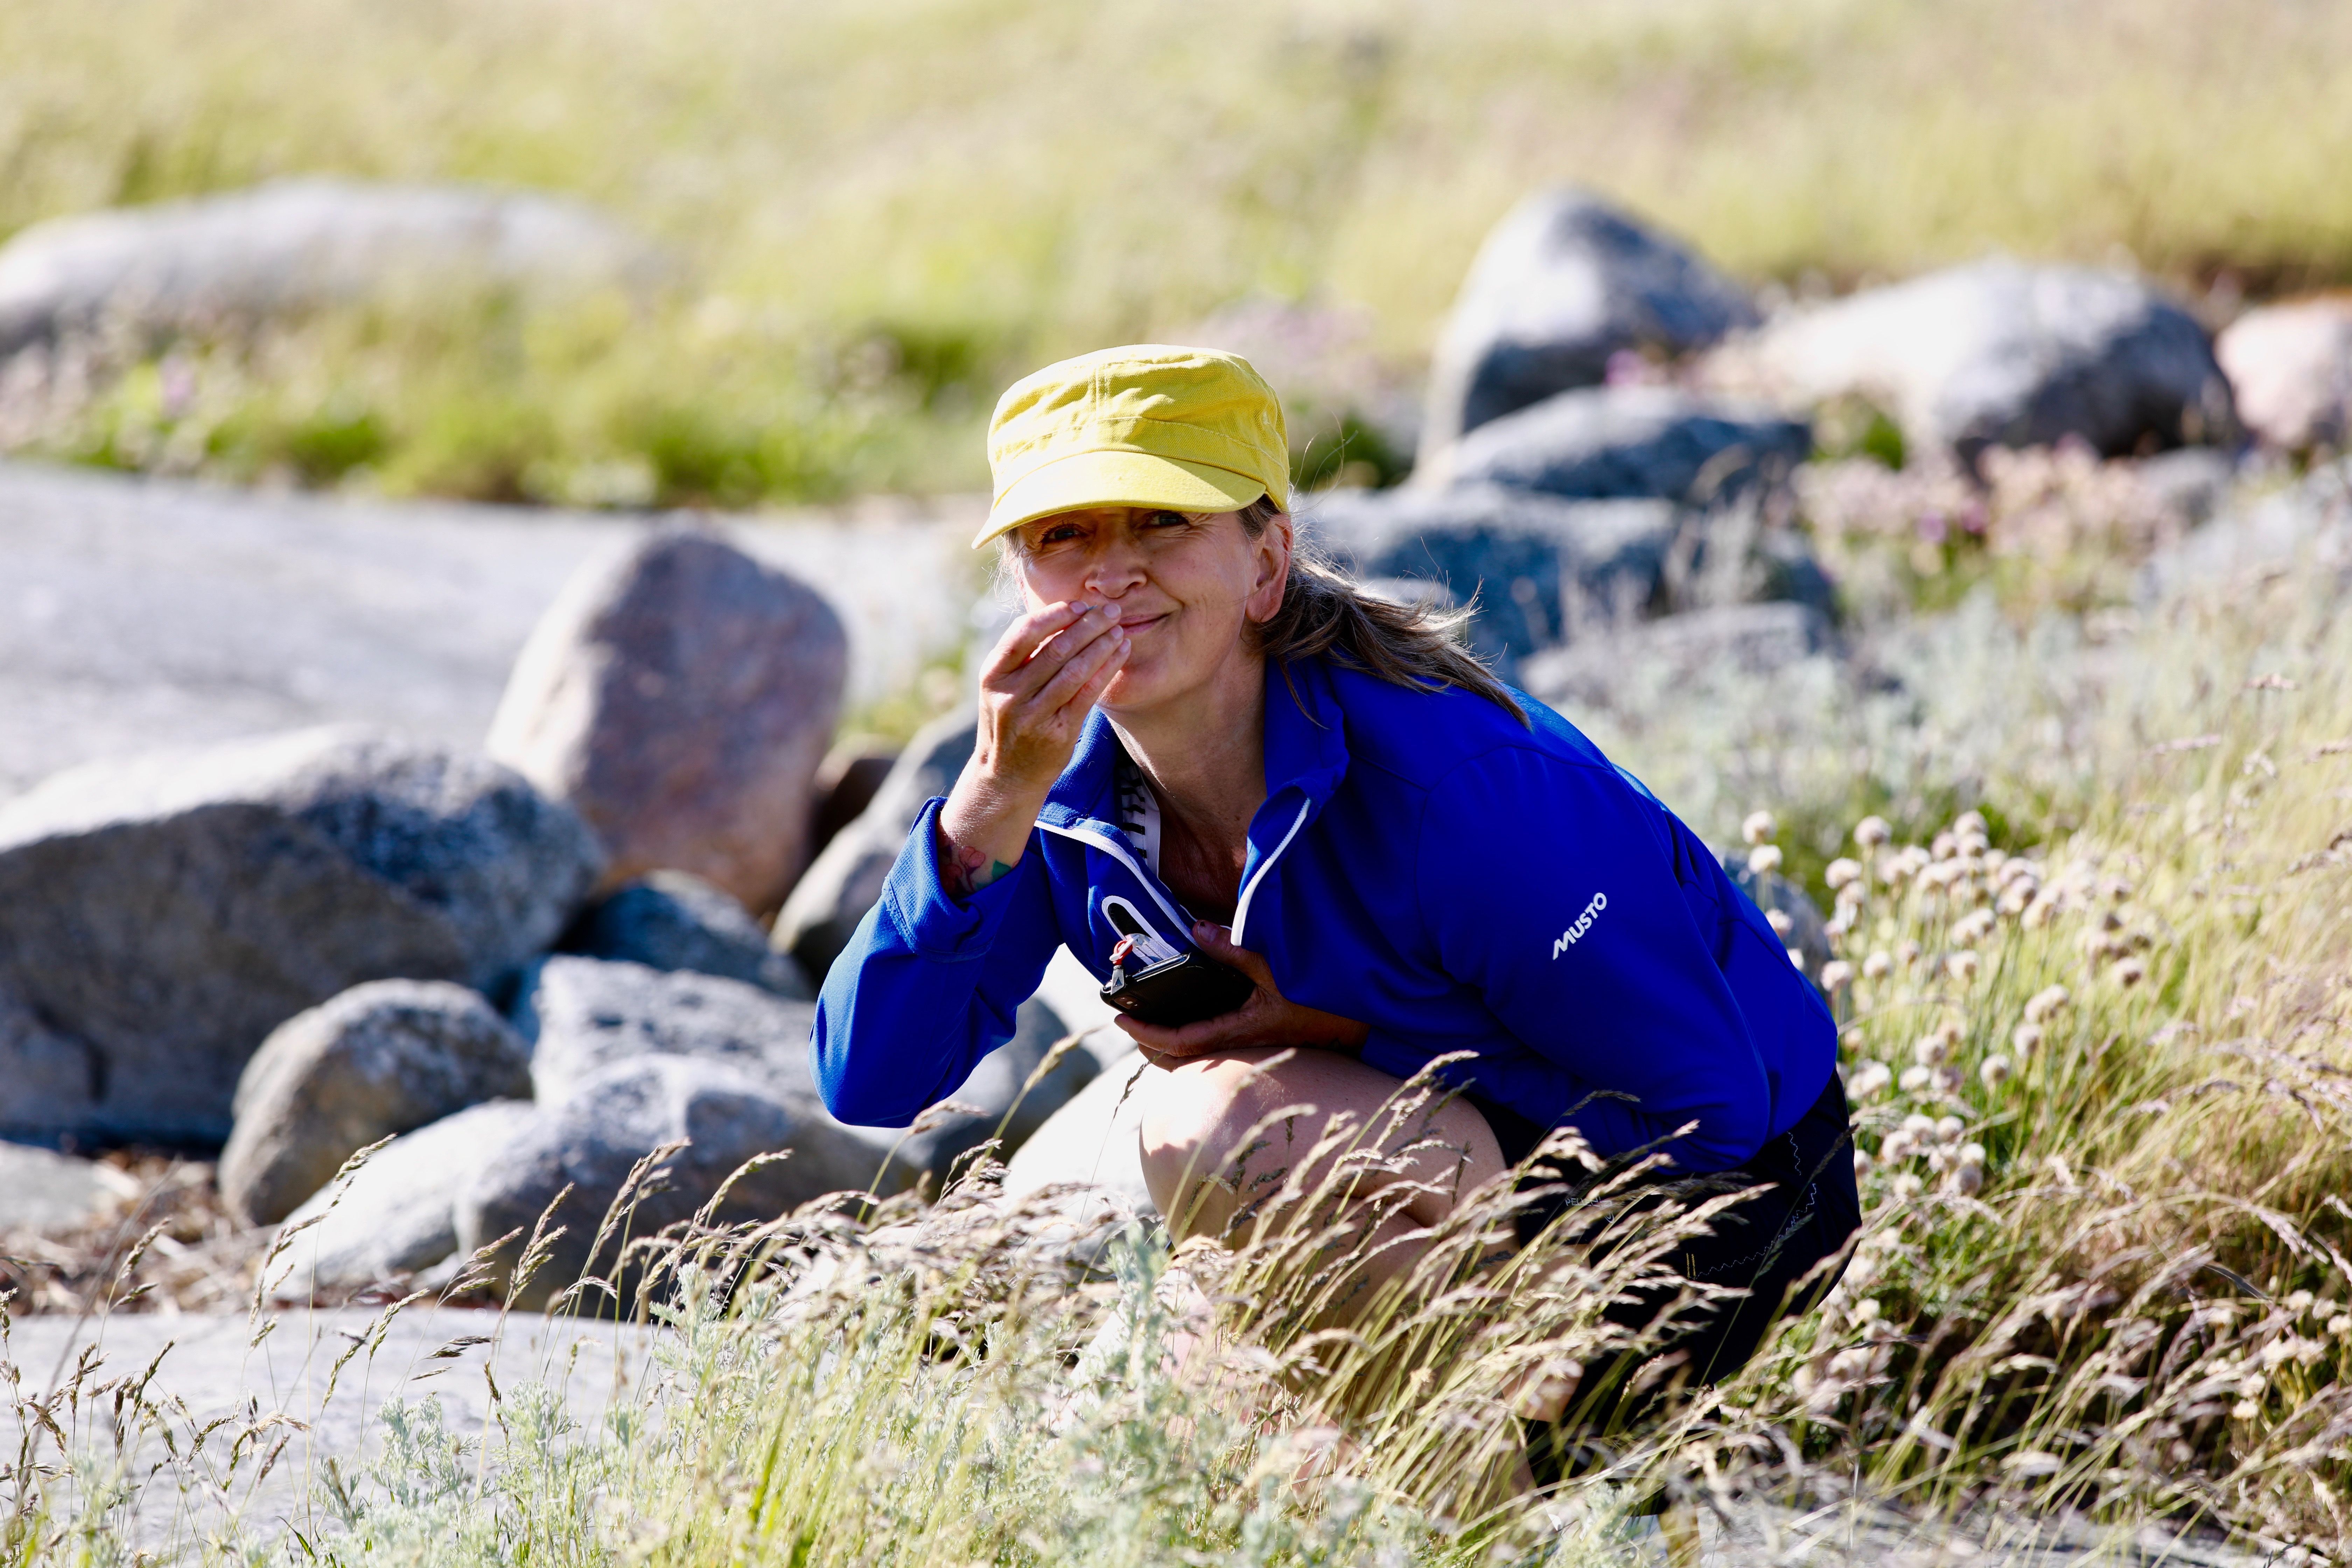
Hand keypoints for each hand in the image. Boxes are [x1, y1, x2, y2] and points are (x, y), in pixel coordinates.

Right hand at [937, 600, 1129, 895]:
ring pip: (1074, 670)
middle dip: (1087, 625)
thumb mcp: (1001, 688)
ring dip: (1101, 645)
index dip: (1054, 614)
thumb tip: (1063, 616)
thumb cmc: (1009, 722)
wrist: (1005, 777)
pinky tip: (1120, 653)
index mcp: (992, 675)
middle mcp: (1009, 695)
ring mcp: (1033, 716)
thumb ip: (1023, 657)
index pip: (1023, 633)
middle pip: (1055, 648)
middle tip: (1110, 610)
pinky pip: (1088, 694)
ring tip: (1119, 629)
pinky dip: (1106, 669)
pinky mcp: (1057, 733)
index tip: (1079, 605)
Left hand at [1119, 922, 1370, 1065]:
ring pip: (1200, 1054)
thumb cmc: (1323, 998)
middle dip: (1151, 1042)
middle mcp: (1241, 1046)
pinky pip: (1218, 1043)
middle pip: (1182, 1058)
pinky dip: (1196, 1033)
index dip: (1147, 1033)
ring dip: (1172, 1040)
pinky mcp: (1262, 1038)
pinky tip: (1194, 1015)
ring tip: (1152, 1019)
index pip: (1180, 1042)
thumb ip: (1235, 948)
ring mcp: (1251, 1046)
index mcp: (1240, 1032)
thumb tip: (1196, 929)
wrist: (1362, 1025)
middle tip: (1129, 1019)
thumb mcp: (1276, 966)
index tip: (1121, 1018)